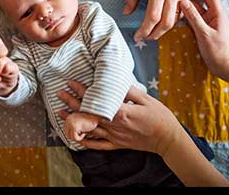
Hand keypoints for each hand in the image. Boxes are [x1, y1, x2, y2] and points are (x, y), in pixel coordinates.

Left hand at [58, 80, 182, 156]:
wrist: (168, 139)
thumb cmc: (159, 116)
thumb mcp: (146, 99)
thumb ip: (128, 91)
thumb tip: (114, 83)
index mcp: (121, 112)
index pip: (96, 100)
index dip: (82, 90)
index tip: (71, 83)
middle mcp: (115, 125)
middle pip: (89, 113)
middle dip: (72, 103)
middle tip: (59, 94)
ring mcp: (115, 137)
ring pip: (90, 129)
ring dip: (74, 121)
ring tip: (60, 113)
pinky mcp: (118, 145)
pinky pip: (99, 145)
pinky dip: (86, 142)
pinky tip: (76, 137)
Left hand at [124, 0, 188, 40]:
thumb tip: (126, 11)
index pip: (153, 16)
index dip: (144, 30)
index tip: (137, 36)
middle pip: (166, 23)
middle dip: (154, 35)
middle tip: (144, 38)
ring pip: (175, 20)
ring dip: (163, 30)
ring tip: (152, 33)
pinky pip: (181, 13)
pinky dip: (172, 22)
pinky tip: (163, 23)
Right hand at [180, 0, 228, 83]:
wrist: (223, 65)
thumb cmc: (217, 51)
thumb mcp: (204, 33)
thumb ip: (194, 18)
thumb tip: (183, 2)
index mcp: (217, 13)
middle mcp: (212, 14)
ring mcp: (207, 20)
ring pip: (197, 5)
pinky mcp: (202, 27)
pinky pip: (193, 14)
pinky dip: (186, 8)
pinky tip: (178, 5)